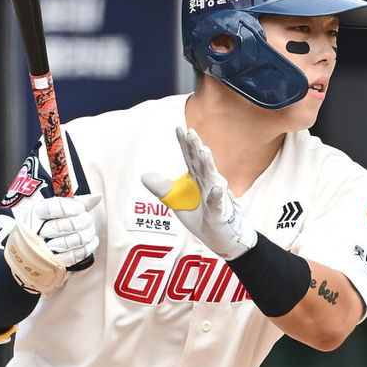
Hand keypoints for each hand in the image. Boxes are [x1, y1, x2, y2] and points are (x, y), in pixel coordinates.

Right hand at [4, 194, 100, 293]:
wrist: (34, 245)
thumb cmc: (49, 222)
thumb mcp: (58, 207)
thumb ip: (76, 202)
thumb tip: (97, 197)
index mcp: (34, 213)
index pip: (49, 209)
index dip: (67, 208)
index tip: (80, 208)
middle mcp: (35, 231)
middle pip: (60, 227)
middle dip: (80, 222)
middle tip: (88, 218)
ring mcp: (43, 249)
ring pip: (67, 243)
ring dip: (85, 235)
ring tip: (89, 229)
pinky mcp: (54, 262)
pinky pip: (72, 256)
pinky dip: (87, 248)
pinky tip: (92, 240)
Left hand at [141, 127, 256, 260]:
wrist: (222, 238)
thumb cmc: (202, 217)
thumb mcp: (177, 203)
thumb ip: (163, 188)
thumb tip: (144, 175)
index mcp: (197, 179)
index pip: (190, 158)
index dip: (185, 144)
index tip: (178, 128)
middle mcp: (208, 183)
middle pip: (201, 163)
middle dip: (196, 148)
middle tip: (191, 132)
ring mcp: (216, 197)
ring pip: (212, 178)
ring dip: (208, 165)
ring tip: (204, 152)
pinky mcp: (219, 213)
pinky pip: (218, 204)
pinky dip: (217, 196)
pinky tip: (216, 188)